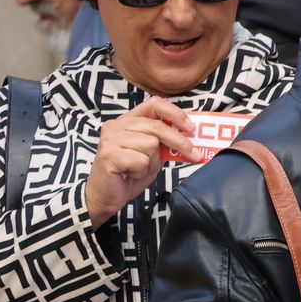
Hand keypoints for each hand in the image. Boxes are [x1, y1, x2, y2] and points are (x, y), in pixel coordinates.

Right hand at [86, 97, 201, 227]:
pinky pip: (140, 160)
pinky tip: (129, 174)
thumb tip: (191, 140)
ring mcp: (111, 138)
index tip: (191, 128)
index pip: (154, 105)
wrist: (105, 196)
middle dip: (180, 142)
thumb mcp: (152, 157)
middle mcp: (117, 125)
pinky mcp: (109, 154)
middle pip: (157, 126)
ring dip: (151, 163)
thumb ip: (165, 145)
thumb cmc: (128, 175)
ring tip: (138, 170)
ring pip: (150, 144)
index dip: (175, 114)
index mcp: (128, 121)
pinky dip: (141, 171)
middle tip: (195, 155)